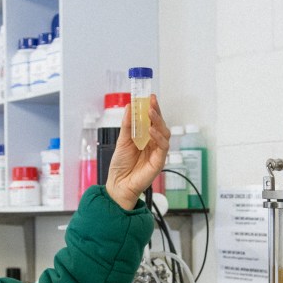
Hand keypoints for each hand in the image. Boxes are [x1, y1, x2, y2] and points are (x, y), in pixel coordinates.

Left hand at [105, 95, 169, 209]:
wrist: (118, 185)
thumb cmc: (121, 166)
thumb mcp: (122, 141)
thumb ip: (127, 125)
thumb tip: (130, 107)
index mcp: (145, 138)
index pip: (152, 121)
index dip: (152, 108)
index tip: (149, 97)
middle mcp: (153, 144)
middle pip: (160, 124)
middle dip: (156, 112)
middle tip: (151, 101)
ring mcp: (157, 152)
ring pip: (164, 133)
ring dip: (158, 121)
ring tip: (150, 112)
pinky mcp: (159, 162)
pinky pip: (163, 147)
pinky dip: (158, 137)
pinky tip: (151, 131)